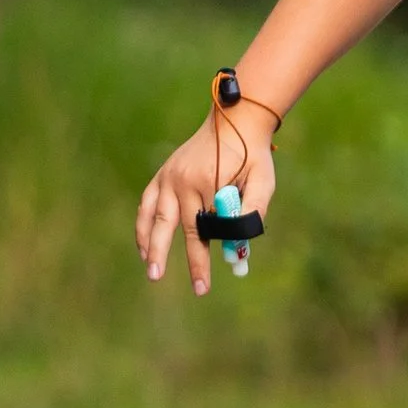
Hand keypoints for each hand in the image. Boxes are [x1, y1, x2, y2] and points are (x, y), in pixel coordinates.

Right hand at [135, 104, 278, 295]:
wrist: (235, 122)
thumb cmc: (253, 156)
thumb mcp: (263, 181)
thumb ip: (254, 209)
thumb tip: (240, 243)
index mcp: (207, 182)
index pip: (205, 230)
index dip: (202, 260)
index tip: (202, 286)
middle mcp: (182, 180)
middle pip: (174, 226)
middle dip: (168, 256)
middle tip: (161, 279)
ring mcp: (169, 176)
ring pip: (155, 216)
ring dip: (150, 244)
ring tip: (150, 270)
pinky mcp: (163, 174)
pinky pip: (147, 203)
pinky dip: (144, 224)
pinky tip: (144, 245)